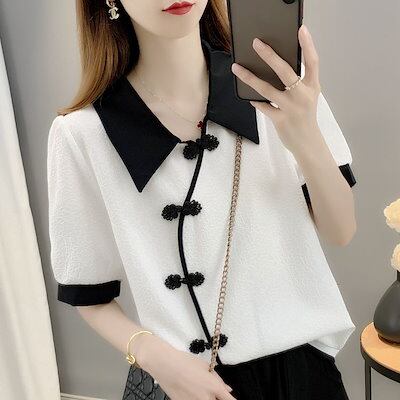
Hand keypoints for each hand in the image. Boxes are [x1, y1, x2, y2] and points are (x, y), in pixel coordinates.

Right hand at [136, 334, 235, 399]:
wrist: (165, 365)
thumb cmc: (184, 362)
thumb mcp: (205, 366)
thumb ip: (218, 379)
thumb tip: (227, 389)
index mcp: (214, 387)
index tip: (230, 398)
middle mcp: (206, 399)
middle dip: (217, 397)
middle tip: (213, 392)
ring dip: (207, 398)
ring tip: (198, 388)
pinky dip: (195, 398)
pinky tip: (191, 391)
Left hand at [231, 24, 321, 156]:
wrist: (308, 143)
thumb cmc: (305, 116)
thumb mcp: (308, 96)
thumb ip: (298, 82)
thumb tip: (275, 66)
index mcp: (312, 87)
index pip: (312, 62)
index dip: (308, 45)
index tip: (301, 29)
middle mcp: (303, 96)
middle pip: (286, 72)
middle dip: (270, 55)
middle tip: (256, 43)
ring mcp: (291, 109)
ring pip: (267, 89)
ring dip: (250, 78)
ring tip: (237, 68)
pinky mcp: (281, 120)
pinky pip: (263, 107)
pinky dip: (255, 101)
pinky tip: (250, 97)